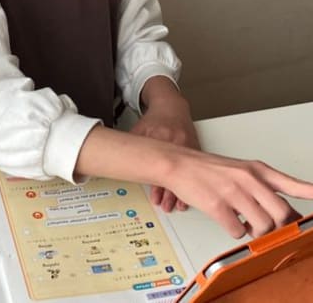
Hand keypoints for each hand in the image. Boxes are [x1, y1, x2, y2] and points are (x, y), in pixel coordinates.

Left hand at [130, 81, 198, 211]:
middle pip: (173, 173)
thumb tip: (117, 163)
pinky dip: (193, 178)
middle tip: (166, 206)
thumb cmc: (154, 120)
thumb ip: (132, 148)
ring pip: (186, 172)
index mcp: (159, 138)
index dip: (156, 186)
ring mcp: (187, 145)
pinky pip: (195, 166)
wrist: (171, 106)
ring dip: (183, 189)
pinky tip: (193, 190)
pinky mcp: (195, 146)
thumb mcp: (139, 131)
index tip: (155, 199)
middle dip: (170, 193)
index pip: (158, 168)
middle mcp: (175, 142)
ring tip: (179, 204)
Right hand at [161, 148, 312, 238]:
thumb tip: (283, 215)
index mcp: (259, 170)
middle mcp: (250, 179)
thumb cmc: (212, 171)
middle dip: (278, 226)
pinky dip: (235, 231)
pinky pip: (237, 230)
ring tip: (244, 223)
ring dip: (255, 231)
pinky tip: (227, 220)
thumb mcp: (243, 174)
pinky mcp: (218, 204)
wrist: (180, 164)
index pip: (294, 183)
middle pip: (281, 213)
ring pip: (261, 225)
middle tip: (268, 227)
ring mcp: (234, 192)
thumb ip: (264, 191)